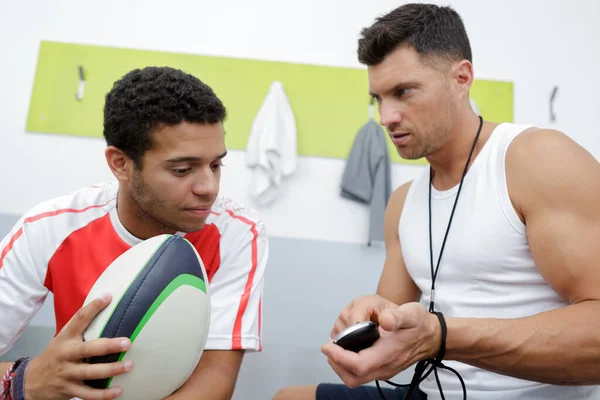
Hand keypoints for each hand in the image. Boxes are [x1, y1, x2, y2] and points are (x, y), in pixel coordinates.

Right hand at [25, 294, 133, 399]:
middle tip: (127, 342)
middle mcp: (66, 354)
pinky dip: (104, 395)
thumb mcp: (63, 337)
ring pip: (90, 373)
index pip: (79, 319)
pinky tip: (118, 391)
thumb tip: (106, 303)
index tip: (107, 298)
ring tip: (129, 365)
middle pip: (88, 349)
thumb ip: (81, 326)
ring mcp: (67, 373)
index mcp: (66, 338)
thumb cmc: (55, 354)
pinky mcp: (69, 390)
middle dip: (108, 346)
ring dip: (111, 370)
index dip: (92, 308)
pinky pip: (88, 394)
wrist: (30, 381)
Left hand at [322, 302, 440, 387]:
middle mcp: (385, 367)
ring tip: (335, 347)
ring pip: (355, 378)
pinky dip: (348, 365)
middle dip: (336, 364)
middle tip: (329, 346)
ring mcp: (384, 370)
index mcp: (388, 354)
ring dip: (340, 365)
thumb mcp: (411, 313)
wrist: (432, 337)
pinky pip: (360, 374)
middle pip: (353, 377)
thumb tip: (384, 320)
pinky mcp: (383, 370)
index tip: (327, 345)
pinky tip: (347, 349)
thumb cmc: (420, 324)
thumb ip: (397, 315)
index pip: (358, 364)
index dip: (339, 357)